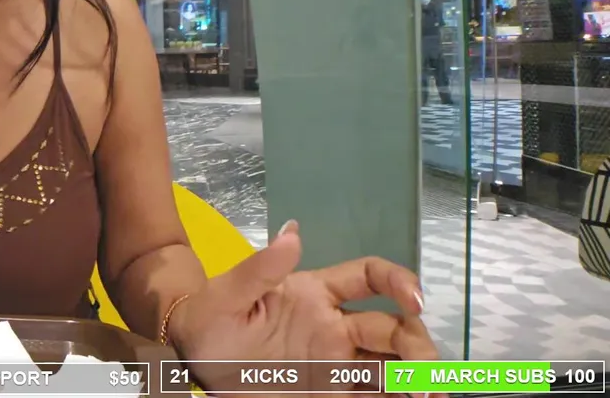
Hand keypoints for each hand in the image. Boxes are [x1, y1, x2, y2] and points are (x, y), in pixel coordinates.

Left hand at [172, 221, 438, 397]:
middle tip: (426, 380)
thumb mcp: (224, 296)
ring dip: (415, 380)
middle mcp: (335, 328)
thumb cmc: (206, 320)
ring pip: (393, 368)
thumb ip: (259, 270)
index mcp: (314, 294)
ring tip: (424, 396)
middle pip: (395, 330)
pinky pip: (371, 394)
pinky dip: (392, 397)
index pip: (369, 277)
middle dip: (419, 349)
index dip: (399, 282)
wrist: (188, 361)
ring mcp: (336, 364)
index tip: (415, 300)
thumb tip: (292, 232)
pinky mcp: (331, 391)